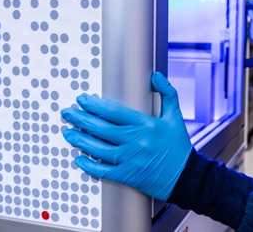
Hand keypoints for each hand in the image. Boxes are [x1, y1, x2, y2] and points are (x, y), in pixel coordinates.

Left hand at [61, 72, 191, 200]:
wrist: (185, 176)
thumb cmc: (179, 146)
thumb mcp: (175, 117)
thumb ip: (167, 93)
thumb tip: (156, 76)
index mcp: (146, 124)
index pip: (114, 112)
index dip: (95, 105)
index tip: (83, 100)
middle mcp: (136, 141)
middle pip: (101, 128)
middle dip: (81, 119)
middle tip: (67, 113)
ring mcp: (130, 159)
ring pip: (98, 148)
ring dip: (80, 140)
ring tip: (68, 132)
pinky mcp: (127, 175)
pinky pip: (103, 170)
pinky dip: (89, 165)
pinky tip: (79, 158)